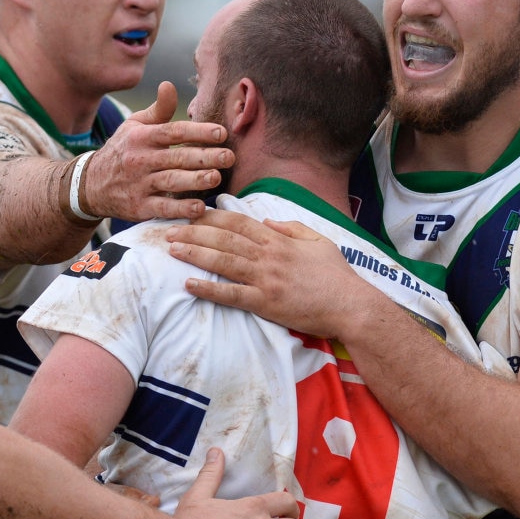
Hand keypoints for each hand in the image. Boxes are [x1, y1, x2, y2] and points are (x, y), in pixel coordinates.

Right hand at [82, 81, 234, 221]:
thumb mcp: (134, 126)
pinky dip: (180, 209)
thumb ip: (158, 110)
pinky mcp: (138, 207)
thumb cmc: (122, 151)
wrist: (90, 184)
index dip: (198, 131)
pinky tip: (200, 207)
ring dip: (195, 180)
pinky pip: (162, 208)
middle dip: (205, 157)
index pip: (174, 131)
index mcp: (142, 137)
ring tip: (216, 177)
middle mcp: (140, 160)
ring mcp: (139, 184)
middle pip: (177, 157)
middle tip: (229, 157)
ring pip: (171, 182)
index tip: (221, 133)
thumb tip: (170, 85)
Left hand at [165, 209, 373, 337]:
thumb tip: (267, 221)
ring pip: (223, 261)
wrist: (350, 305)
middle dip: (194, 232)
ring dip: (195, 254)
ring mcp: (266, 279)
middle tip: (169, 230)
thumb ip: (291, 228)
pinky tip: (189, 284)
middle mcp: (269, 255)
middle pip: (224, 238)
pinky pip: (231, 294)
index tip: (193, 213)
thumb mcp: (318, 241)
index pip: (239, 222)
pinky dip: (209, 289)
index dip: (213, 216)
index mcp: (279, 240)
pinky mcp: (265, 303)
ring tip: (172, 250)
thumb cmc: (336, 275)